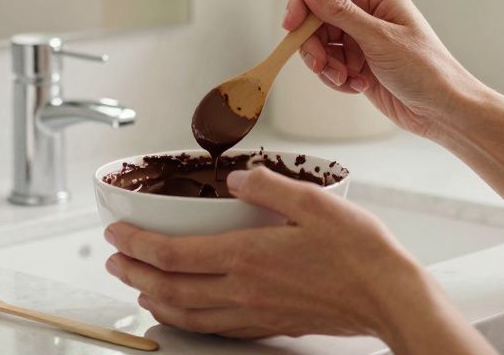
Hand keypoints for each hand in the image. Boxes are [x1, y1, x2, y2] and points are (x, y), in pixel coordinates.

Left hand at [104, 167, 438, 341]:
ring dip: (153, 298)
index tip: (115, 232)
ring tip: (136, 285)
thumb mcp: (316, 202)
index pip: (172, 254)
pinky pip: (214, 326)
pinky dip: (187, 319)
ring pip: (187, 313)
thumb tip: (238, 178)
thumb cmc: (361, 252)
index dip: (136, 243)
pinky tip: (186, 311)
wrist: (391, 297)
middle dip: (132, 273)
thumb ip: (270, 187)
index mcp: (247, 256)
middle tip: (112, 259)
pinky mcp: (271, 323)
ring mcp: (255, 312)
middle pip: (169, 287)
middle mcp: (243, 289)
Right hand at [282, 0, 488, 140]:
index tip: (292, 26)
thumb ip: (341, 12)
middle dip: (313, 43)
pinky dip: (336, 78)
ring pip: (320, 43)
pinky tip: (357, 86)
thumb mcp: (379, 39)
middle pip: (316, 16)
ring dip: (325, 64)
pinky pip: (330, 65)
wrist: (443, 111)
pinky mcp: (358, 64)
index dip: (304, 1)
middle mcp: (366, 12)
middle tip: (320, 65)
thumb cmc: (425, 69)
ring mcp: (361, 39)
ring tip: (344, 80)